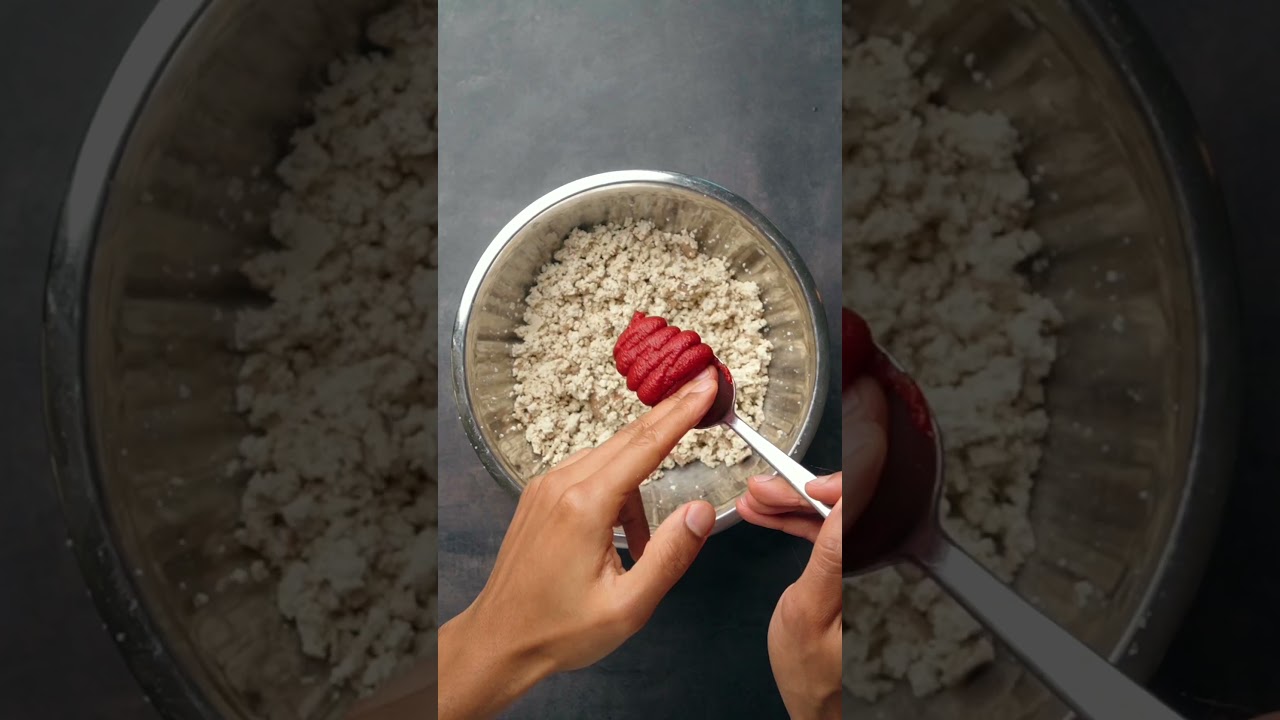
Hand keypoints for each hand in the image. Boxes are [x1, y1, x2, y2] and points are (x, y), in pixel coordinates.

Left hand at [424, 367, 719, 719]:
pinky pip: (590, 474)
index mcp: (585, 506)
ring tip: (638, 552)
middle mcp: (562, 484)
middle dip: (670, 417)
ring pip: (610, 458)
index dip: (682, 411)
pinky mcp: (540, 495)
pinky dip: (617, 492)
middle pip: (629, 438)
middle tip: (705, 394)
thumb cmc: (559, 629)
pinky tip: (619, 539)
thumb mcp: (628, 607)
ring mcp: (546, 486)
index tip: (707, 382)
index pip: (646, 445)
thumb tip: (700, 512)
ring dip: (640, 482)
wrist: (500, 640)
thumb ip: (670, 556)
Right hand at [735, 377, 887, 719]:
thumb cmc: (813, 672)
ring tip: (756, 496)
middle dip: (800, 486)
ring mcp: (851, 565)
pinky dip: (790, 519)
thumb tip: (839, 501)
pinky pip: (816, 533)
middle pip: (840, 502)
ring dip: (789, 501)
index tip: (847, 428)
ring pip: (824, 514)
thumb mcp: (809, 610)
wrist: (814, 702)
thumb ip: (827, 552)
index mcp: (864, 567)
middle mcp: (864, 561)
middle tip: (765, 483)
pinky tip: (766, 511)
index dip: (851, 461)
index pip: (862, 499)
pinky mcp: (837, 571)